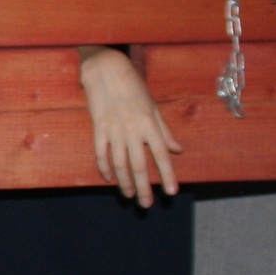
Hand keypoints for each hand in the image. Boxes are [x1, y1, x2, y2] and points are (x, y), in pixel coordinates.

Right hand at [80, 46, 181, 205]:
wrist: (105, 69)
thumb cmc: (133, 86)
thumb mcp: (153, 107)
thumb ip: (165, 131)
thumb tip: (178, 150)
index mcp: (149, 124)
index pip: (161, 155)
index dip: (167, 175)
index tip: (171, 192)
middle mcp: (132, 130)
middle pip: (138, 165)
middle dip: (143, 187)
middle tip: (146, 204)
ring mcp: (113, 130)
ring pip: (119, 163)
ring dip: (124, 182)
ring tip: (129, 196)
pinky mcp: (98, 128)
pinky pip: (101, 153)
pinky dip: (105, 167)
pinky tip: (109, 178)